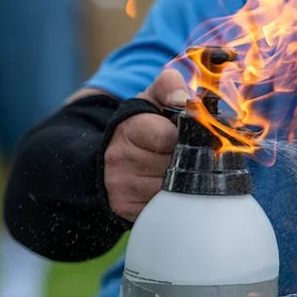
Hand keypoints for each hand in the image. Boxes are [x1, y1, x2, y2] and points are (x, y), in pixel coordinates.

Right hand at [105, 67, 187, 222]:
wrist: (108, 159)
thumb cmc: (140, 125)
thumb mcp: (151, 99)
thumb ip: (169, 86)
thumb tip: (183, 98)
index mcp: (129, 127)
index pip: (167, 136)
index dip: (185, 135)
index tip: (186, 134)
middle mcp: (120, 159)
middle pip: (174, 163)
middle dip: (187, 157)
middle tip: (185, 152)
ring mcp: (123, 187)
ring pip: (173, 187)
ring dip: (184, 179)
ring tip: (178, 167)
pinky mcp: (128, 210)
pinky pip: (167, 206)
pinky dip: (175, 198)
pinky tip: (171, 187)